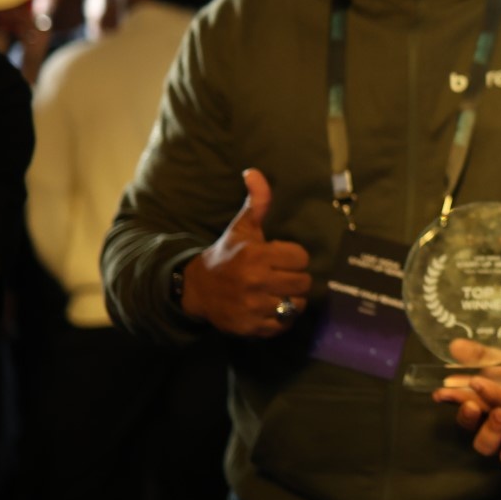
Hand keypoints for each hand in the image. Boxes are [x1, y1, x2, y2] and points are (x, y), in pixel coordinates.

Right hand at [181, 168, 311, 336]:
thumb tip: (254, 172)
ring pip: (296, 304)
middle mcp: (255, 282)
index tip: (283, 258)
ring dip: (292, 299)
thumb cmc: (226, 254)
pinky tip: (271, 307)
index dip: (295, 257)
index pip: (301, 258)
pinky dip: (282, 318)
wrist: (197, 288)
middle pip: (302, 282)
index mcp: (256, 255)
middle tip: (283, 276)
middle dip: (296, 278)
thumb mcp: (242, 227)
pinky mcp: (251, 327)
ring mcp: (253, 307)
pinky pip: (283, 325)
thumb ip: (257, 201)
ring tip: (279, 292)